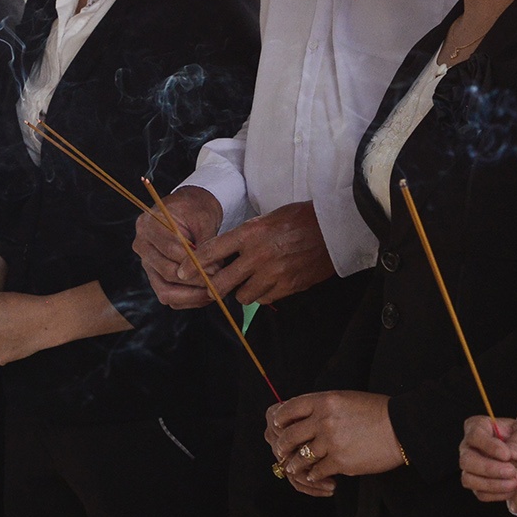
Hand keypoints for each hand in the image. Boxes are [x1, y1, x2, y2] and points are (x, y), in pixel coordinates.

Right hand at [132, 186, 227, 309]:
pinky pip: (168, 296)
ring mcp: (146, 263)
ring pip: (165, 291)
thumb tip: (212, 271)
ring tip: (213, 293)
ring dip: (191, 296)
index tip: (216, 269)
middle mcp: (142, 246)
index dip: (195, 263)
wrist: (189, 210)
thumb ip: (205, 244)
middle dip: (195, 281)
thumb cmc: (196, 211)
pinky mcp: (154, 276)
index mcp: (148, 225)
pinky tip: (205, 295)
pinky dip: (187, 300)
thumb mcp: (203, 219)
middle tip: (218, 282)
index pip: (171, 250)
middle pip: (167, 272)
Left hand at [204, 201, 336, 306]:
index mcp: (250, 233)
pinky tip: (268, 284)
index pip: (213, 251)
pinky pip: (264, 299)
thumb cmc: (302, 218)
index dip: (194, 265)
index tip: (182, 272)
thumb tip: (226, 253)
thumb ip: (247, 236)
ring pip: (242, 296)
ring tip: (249, 281)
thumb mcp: (268, 218)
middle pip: (221, 282)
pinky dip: (262, 294)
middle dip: (212, 287)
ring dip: (242, 291)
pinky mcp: (288, 286)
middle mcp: (257, 256)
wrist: (334, 227)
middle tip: (210, 288)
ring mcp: (273, 274)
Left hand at [265, 390, 402, 493]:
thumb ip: (324, 406)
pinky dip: (314, 475)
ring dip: (295, 464)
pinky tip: (315, 476)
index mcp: (325, 401)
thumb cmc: (377, 412)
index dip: (280, 418)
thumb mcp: (346, 399)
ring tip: (293, 467)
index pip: (290, 408)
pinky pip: (317, 471)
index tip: (277, 424)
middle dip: (282, 445)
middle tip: (281, 451)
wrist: (401, 428)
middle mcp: (324, 420)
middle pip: (290, 435)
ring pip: (301, 457)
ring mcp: (331, 442)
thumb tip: (304, 417)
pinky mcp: (340, 461)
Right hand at [459, 417, 516, 501]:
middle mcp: (470, 447)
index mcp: (480, 426)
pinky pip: (480, 494)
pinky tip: (512, 488)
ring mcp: (472, 468)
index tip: (507, 454)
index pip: (475, 435)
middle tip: (511, 471)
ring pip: (469, 479)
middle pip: (466, 460)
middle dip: (489, 468)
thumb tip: (511, 451)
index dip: (489, 446)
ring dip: (492, 484)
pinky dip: (497, 494)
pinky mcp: (478, 485)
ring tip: (513, 482)